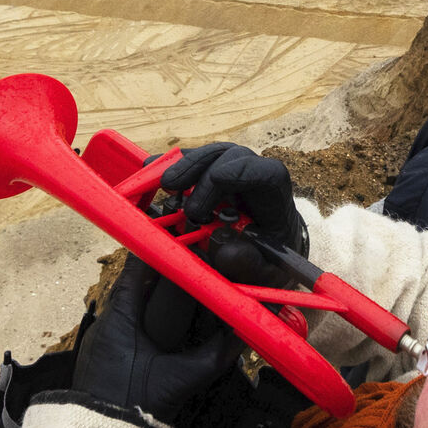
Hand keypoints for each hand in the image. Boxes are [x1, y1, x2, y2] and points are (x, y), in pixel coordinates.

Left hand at [72, 256, 242, 423]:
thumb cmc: (133, 406)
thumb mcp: (179, 379)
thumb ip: (214, 356)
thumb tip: (240, 336)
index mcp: (120, 318)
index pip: (136, 267)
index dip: (160, 250)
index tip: (181, 239)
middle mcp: (108, 321)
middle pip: (136, 280)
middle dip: (163, 270)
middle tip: (191, 261)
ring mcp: (103, 335)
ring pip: (131, 300)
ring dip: (154, 291)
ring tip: (184, 285)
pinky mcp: (105, 350)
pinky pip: (127, 320)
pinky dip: (147, 314)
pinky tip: (167, 322)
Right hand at [160, 143, 307, 255]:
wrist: (260, 254)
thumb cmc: (266, 261)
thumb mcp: (263, 272)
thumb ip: (249, 264)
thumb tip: (226, 249)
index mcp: (275, 199)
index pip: (268, 174)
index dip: (243, 170)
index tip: (216, 178)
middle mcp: (254, 178)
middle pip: (231, 157)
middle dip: (201, 169)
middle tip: (174, 189)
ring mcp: (231, 172)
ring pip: (209, 155)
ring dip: (184, 166)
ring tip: (163, 184)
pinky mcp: (209, 174)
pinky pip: (191, 161)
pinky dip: (172, 165)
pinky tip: (152, 172)